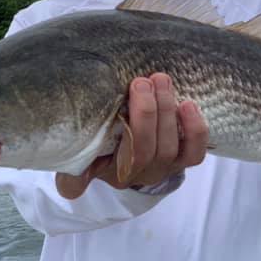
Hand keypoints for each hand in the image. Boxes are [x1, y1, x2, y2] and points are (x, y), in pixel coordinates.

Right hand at [55, 73, 208, 198]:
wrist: (135, 134)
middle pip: (140, 152)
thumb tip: (65, 170)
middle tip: (141, 82)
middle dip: (144, 114)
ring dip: (166, 112)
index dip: (77, 178)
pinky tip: (188, 104)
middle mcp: (129, 175)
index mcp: (98, 169)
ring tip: (161, 81)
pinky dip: (195, 129)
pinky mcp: (181, 161)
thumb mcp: (84, 135)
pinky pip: (193, 153)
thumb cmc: (107, 129)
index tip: (79, 164)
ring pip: (168, 150)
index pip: (79, 180)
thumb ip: (74, 147)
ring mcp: (158, 169)